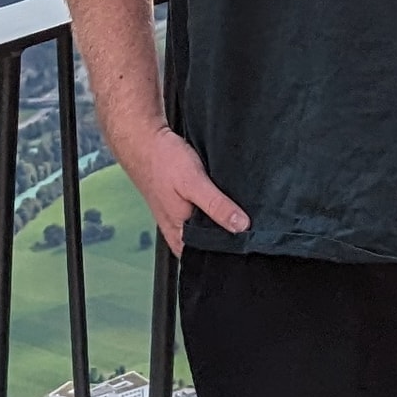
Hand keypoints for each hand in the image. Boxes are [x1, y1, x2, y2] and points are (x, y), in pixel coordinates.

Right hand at [115, 123, 248, 249]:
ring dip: (223, 218)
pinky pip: (205, 214)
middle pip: (211, 243)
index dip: (231, 249)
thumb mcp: (194, 183)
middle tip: (248, 220)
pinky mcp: (184, 206)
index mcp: (179, 236)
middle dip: (230, 233)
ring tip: (237, 207)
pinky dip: (216, 207)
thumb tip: (241, 226)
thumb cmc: (162, 161)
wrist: (145, 140)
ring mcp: (181, 219)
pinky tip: (224, 197)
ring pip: (209, 227)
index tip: (251, 238)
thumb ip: (216, 206)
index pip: (210, 256)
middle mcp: (179, 232)